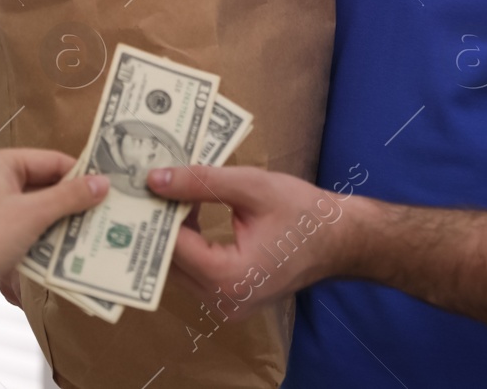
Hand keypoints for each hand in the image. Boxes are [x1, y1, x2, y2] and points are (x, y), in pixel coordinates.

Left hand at [0, 149, 108, 331]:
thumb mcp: (33, 215)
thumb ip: (69, 196)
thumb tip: (103, 183)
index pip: (51, 160)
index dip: (80, 174)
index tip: (109, 188)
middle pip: (45, 183)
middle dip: (72, 200)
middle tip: (106, 211)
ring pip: (38, 207)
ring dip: (61, 220)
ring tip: (93, 230)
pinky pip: (27, 226)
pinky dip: (45, 235)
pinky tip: (68, 248)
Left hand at [145, 165, 360, 316]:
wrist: (340, 239)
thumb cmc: (303, 212)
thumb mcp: (252, 187)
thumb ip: (201, 183)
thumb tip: (155, 179)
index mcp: (229, 278)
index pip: (174, 246)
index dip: (157, 213)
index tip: (146, 182)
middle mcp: (223, 302)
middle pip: (171, 262)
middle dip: (160, 224)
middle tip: (151, 186)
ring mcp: (227, 306)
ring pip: (181, 270)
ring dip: (173, 234)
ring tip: (168, 195)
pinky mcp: (231, 301)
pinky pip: (197, 273)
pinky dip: (189, 245)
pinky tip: (188, 214)